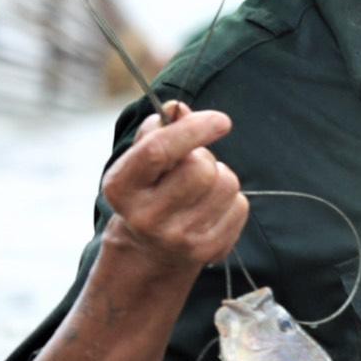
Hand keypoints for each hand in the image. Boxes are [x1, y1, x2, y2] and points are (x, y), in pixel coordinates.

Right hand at [98, 101, 247, 277]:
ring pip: (226, 184)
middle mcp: (146, 217)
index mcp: (121, 187)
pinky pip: (240, 206)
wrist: (147, 251)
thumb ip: (156, 130)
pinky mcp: (207, 251)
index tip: (220, 120)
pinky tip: (209, 208)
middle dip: (204, 157)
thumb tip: (179, 109)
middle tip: (192, 165)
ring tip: (200, 188)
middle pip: (200, 168)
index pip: (158, 150)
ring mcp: (178, 238)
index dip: (193, 129)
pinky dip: (231, 200)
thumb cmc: (146, 192)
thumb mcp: (138, 161)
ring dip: (220, 177)